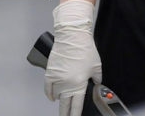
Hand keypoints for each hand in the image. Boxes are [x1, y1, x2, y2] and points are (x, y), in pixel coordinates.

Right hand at [44, 0, 101, 115]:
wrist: (72, 36)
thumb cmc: (84, 49)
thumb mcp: (97, 65)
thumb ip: (97, 78)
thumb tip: (97, 84)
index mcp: (79, 84)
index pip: (76, 105)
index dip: (75, 114)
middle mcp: (66, 84)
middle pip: (64, 104)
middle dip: (65, 113)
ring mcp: (56, 79)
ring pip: (56, 96)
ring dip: (60, 99)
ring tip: (64, 101)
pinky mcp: (49, 72)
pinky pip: (47, 88)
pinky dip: (49, 94)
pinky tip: (52, 97)